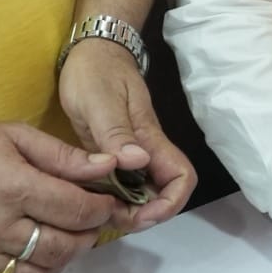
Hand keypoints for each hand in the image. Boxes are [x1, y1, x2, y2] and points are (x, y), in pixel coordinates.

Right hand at [0, 122, 119, 272]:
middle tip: (89, 222)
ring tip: (64, 237)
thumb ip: (64, 155)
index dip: (102, 209)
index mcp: (14, 190)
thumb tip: (110, 166)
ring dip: (61, 259)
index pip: (77, 211)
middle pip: (63, 248)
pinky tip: (30, 253)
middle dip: (87, 236)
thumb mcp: (14, 137)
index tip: (107, 203)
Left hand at [58, 40, 195, 228]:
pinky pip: (124, 184)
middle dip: (147, 214)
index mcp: (148, 137)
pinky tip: (94, 200)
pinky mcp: (115, 153)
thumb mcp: (99, 101)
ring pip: (144, 191)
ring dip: (130, 209)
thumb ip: (116, 132)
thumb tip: (137, 163)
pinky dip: (115, 199)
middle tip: (113, 220)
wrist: (92, 51)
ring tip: (100, 215)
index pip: (180, 177)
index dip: (169, 202)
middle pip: (165, 191)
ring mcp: (132, 152)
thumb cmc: (95, 72)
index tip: (141, 214)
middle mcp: (145, 149)